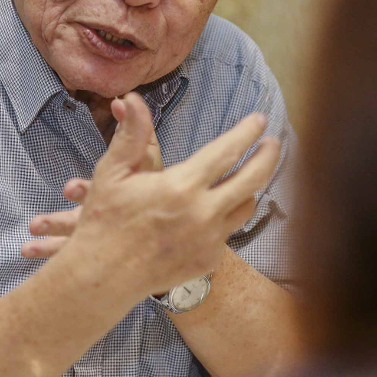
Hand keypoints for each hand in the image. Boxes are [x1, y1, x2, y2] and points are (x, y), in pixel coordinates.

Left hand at [22, 98, 162, 258]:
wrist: (172, 229)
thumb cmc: (154, 186)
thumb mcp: (147, 157)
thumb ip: (135, 129)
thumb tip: (122, 100)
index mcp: (128, 197)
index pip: (107, 194)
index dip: (87, 191)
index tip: (68, 189)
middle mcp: (116, 219)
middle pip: (88, 225)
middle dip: (65, 221)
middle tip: (37, 225)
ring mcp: (106, 236)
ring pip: (78, 241)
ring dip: (53, 238)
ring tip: (29, 238)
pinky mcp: (95, 249)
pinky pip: (69, 254)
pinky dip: (48, 250)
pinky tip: (26, 249)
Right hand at [30, 92, 278, 296]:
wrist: (103, 277)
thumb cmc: (105, 220)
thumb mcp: (112, 172)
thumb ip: (131, 135)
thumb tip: (133, 99)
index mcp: (181, 186)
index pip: (226, 152)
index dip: (247, 133)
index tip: (260, 120)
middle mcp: (203, 213)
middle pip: (252, 179)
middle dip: (267, 157)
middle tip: (273, 142)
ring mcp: (209, 240)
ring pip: (245, 207)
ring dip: (251, 187)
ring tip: (250, 174)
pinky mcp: (208, 261)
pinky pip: (228, 232)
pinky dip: (226, 216)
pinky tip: (219, 208)